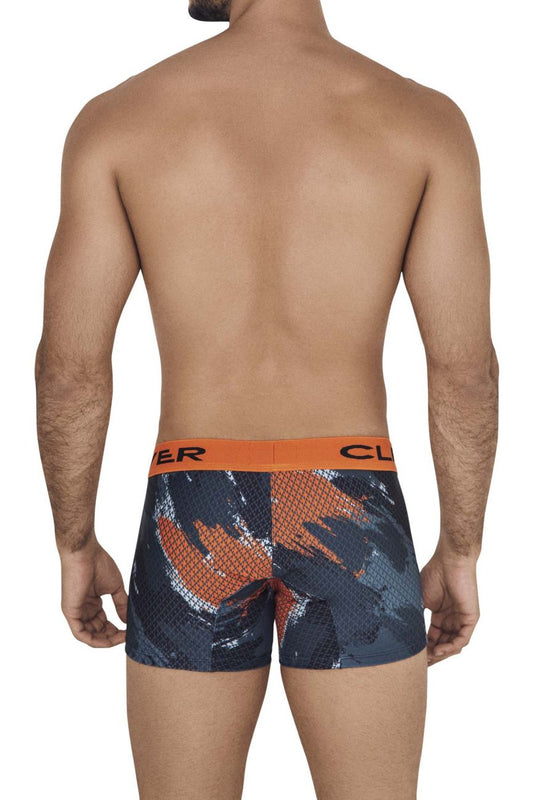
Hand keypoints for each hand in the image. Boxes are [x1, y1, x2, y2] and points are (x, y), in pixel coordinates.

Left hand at [60, 538, 127, 646]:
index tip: (130, 631)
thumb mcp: (114, 588)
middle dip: (112, 637)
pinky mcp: (70, 612)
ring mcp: (76, 611)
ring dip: (106, 641)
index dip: (116, 631)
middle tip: (127, 636)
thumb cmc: (98, 563)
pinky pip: (81, 634)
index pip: (103, 624)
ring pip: (89, 636)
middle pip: (97, 632)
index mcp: (91, 603)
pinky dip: (95, 640)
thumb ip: (121, 604)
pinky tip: (109, 640)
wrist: (85, 553)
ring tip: (122, 638)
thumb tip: (128, 620)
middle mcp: (83, 609)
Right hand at [420, 550, 479, 665]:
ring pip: (452, 645)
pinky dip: (450, 647)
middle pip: (442, 645)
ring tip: (427, 658)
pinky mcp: (470, 619)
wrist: (449, 561)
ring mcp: (461, 620)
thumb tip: (400, 631)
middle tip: (419, 662)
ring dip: (440, 654)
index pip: (432, 638)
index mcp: (439, 616)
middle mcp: (451, 620)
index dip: (422, 648)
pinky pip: (462, 639)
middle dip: (431, 655)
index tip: (411, 655)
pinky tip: (438, 650)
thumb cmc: (434, 574)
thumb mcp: (419, 599)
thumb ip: (414, 616)